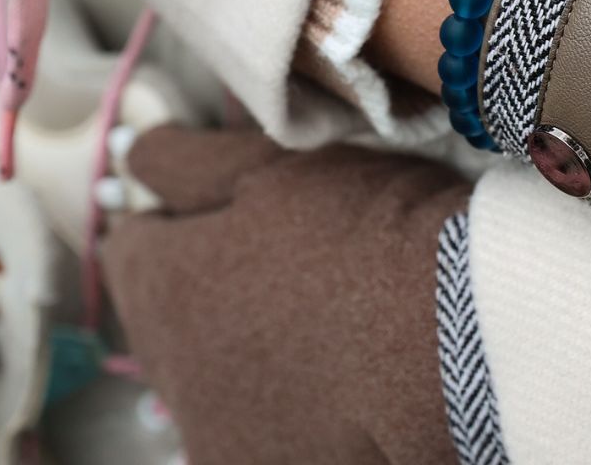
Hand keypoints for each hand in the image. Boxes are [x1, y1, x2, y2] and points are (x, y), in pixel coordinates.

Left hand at [102, 126, 470, 463]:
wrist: (459, 330)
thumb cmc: (364, 227)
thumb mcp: (271, 166)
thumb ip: (186, 162)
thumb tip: (131, 155)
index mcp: (163, 285)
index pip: (131, 250)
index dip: (172, 222)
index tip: (221, 213)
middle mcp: (171, 374)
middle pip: (163, 322)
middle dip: (203, 290)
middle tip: (282, 265)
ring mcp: (217, 436)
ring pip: (205, 381)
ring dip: (237, 353)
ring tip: (315, 325)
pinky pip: (252, 430)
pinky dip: (276, 406)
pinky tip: (331, 381)